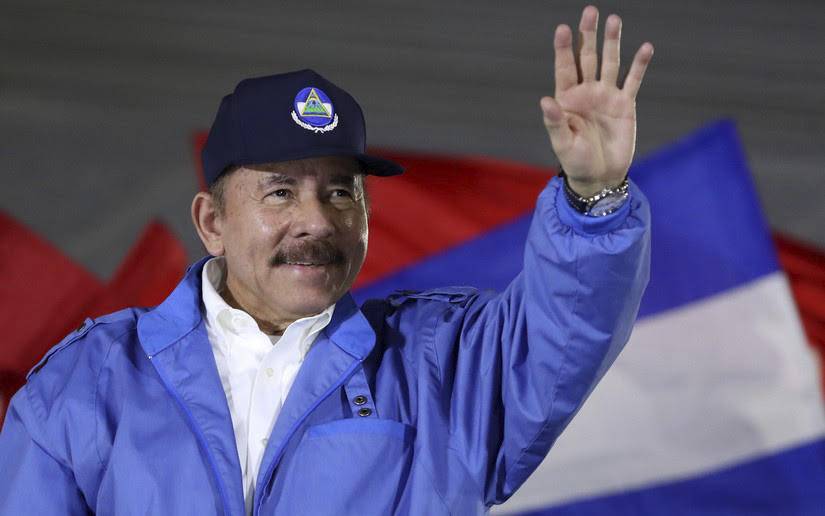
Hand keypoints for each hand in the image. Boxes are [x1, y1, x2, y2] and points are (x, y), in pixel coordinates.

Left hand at [541, 5, 653, 196]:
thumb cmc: (576, 162)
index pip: (564, 68)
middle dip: (588, 35)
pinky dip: (639, 65)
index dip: (564, 48)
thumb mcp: (562, 144)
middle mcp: (586, 92)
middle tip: (590, 11)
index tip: (562, 29)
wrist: (600, 176)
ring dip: (612, 42)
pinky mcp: (625, 104)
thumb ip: (555, 122)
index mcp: (567, 99)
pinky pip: (633, 80)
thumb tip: (545, 100)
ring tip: (614, 20)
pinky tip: (645, 47)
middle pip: (587, 58)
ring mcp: (606, 96)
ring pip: (610, 63)